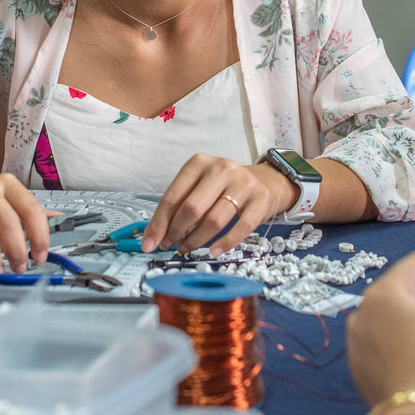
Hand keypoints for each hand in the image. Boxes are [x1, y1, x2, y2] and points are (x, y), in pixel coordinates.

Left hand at [144, 155, 298, 256]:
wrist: (265, 181)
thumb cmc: (223, 187)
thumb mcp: (199, 186)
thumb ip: (179, 206)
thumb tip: (156, 235)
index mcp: (199, 163)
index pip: (173, 196)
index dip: (159, 223)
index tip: (149, 244)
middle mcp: (221, 169)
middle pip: (192, 208)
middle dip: (176, 232)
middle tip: (170, 246)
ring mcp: (243, 183)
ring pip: (214, 220)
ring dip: (196, 240)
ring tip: (187, 249)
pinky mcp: (260, 199)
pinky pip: (241, 227)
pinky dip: (224, 243)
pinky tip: (213, 251)